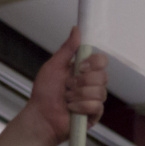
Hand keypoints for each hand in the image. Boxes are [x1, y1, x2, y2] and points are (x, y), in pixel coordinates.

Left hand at [20, 26, 107, 145]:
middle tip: (67, 86)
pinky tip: (71, 109)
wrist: (41, 116)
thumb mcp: (54, 66)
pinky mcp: (95, 113)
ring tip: (66, 99)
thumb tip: (77, 29)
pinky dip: (80, 106)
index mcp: (85, 71)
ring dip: (78, 95)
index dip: (93, 64)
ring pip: (99, 91)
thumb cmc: (44, 92)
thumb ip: (68, 49)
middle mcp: (93, 84)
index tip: (79, 67)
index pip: (102, 61)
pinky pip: (96, 106)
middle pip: (103, 76)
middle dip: (81, 82)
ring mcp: (95, 99)